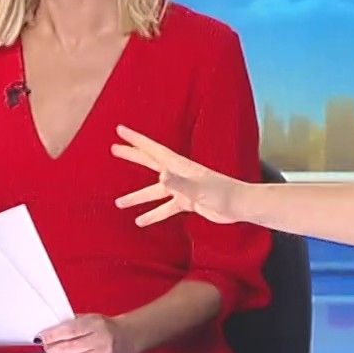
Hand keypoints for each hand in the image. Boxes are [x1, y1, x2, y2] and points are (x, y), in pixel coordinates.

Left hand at [37, 314, 134, 352]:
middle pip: (70, 348)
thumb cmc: (106, 327)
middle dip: (54, 348)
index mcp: (97, 325)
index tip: (42, 337)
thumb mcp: (90, 318)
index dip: (53, 335)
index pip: (71, 330)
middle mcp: (101, 341)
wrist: (127, 337)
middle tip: (46, 346)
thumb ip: (71, 324)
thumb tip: (50, 331)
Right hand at [111, 125, 245, 226]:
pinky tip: (140, 222)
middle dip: (132, 155)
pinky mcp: (188, 202)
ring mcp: (182, 188)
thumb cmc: (223, 193)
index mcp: (179, 165)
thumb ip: (179, 183)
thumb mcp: (198, 189)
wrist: (240, 205)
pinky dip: (153, 215)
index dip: (136, 140)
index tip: (120, 130)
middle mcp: (178, 174)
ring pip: (154, 192)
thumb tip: (160, 177)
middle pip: (150, 162)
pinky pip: (166, 208)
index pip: (153, 149)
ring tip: (118, 203)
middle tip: (113, 149)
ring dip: (137, 197)